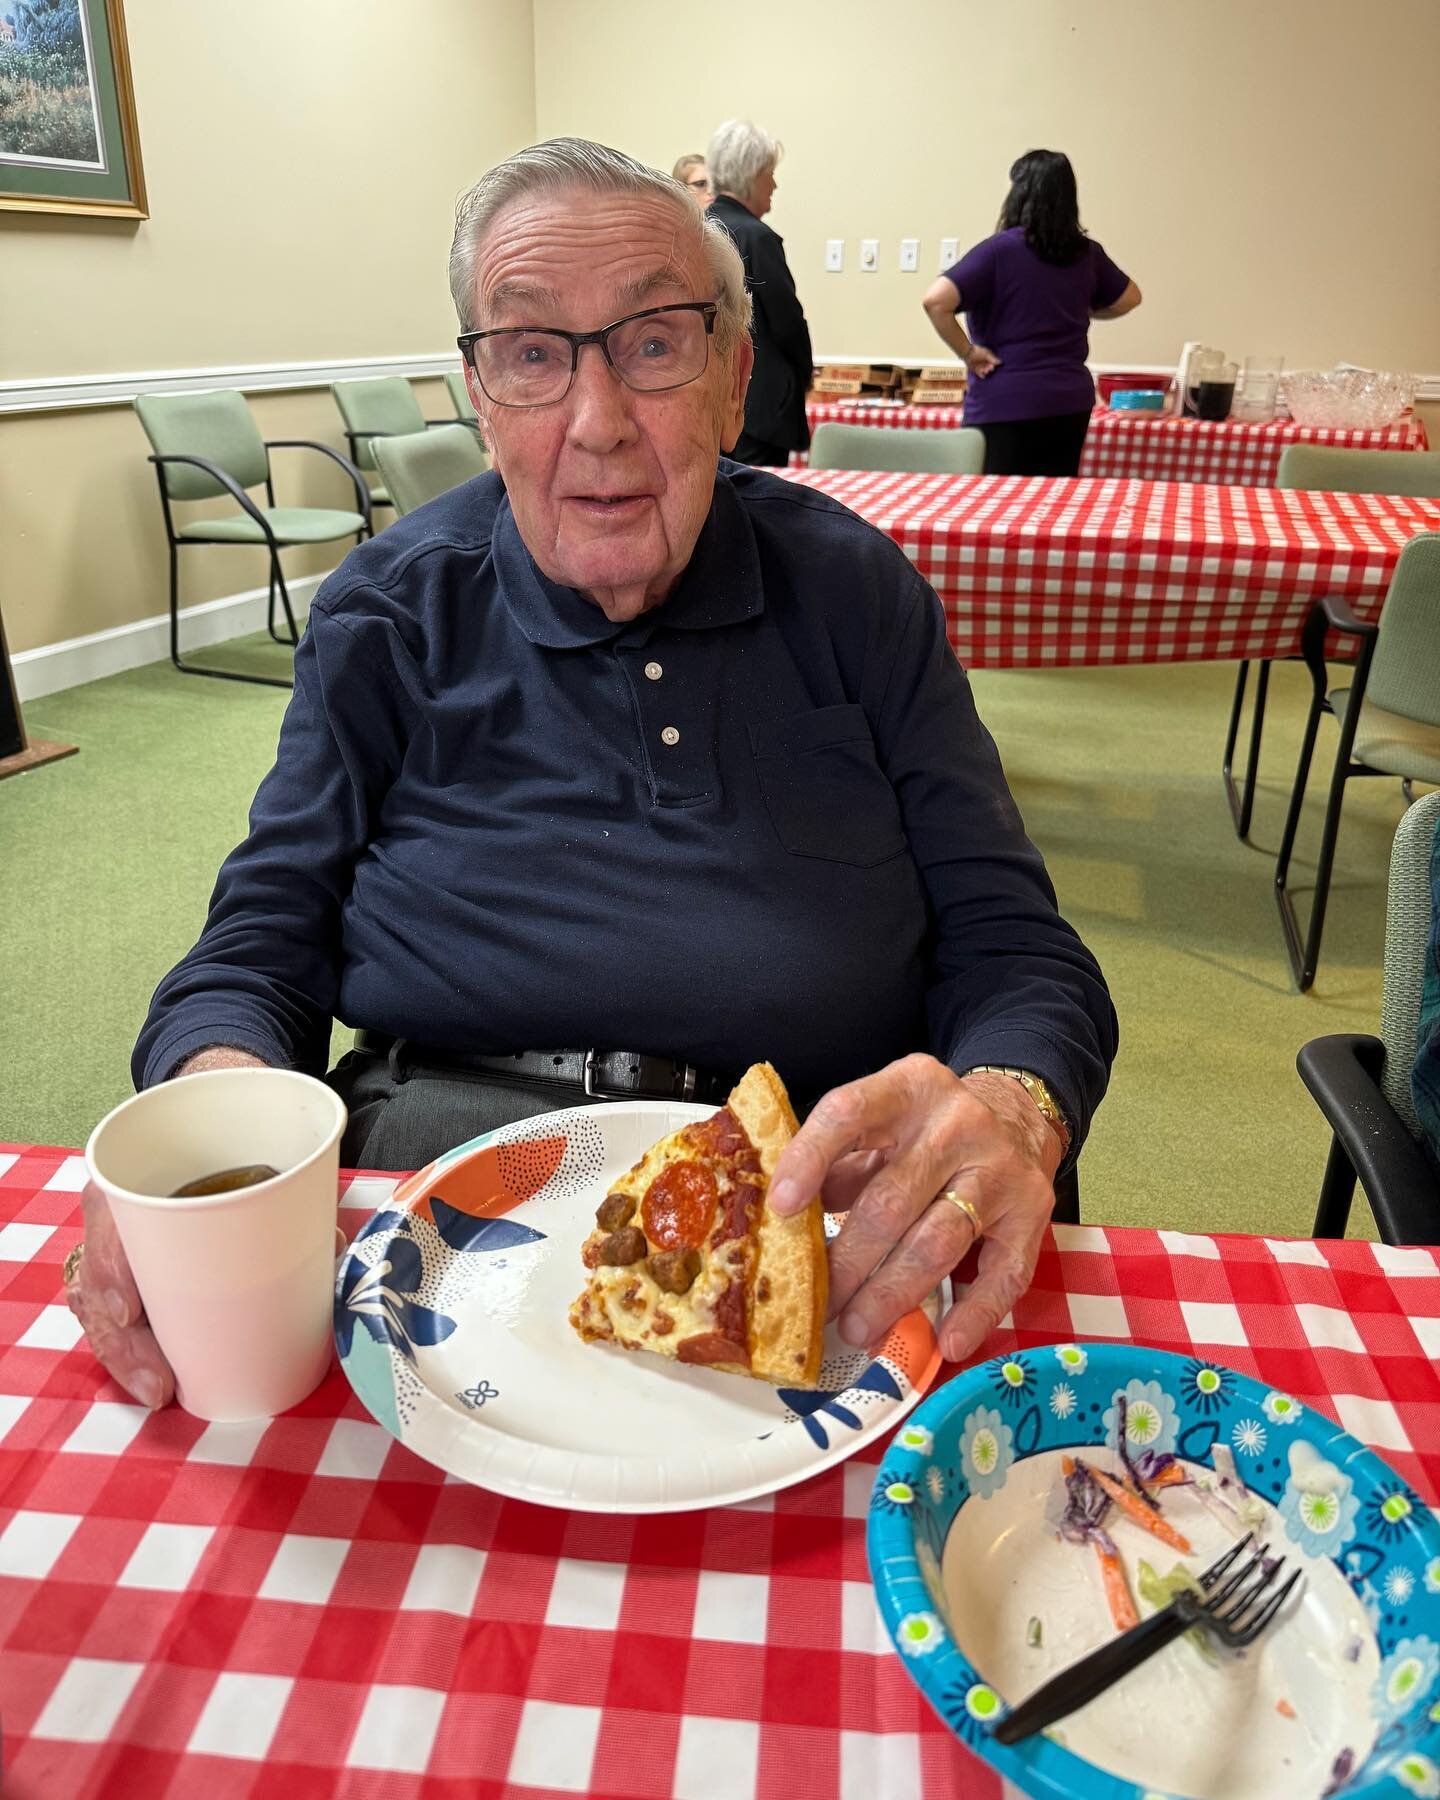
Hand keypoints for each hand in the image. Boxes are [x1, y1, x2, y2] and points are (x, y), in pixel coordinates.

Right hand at [64, 1047, 268, 1407]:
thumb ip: (291, 1190)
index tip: (129, 1313)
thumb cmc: (248, 1120)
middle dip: (125, 1341)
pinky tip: (148, 1379)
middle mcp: (123, 1203)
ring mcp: (124, 1232)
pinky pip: (116, 1306)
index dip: (111, 1272)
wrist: (231, 1096)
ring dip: (126, 1353)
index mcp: (145, 1168)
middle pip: (100, 1278)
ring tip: (159, 1391)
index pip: (110, 1223)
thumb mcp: (265, 1140)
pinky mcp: (138, 1258)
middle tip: (161, 1385)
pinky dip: (130, 1344)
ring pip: (100, 1301)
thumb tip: (338, 1246)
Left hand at [768, 1054, 1061, 1363]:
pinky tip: (946, 1341)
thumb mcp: (881, 1124)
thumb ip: (838, 1163)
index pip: (849, 1113)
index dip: (810, 1160)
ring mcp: (1000, 1168)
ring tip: (859, 1327)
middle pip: (892, 1200)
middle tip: (819, 1304)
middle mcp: (958, 1122)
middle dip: (849, 1261)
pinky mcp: (1033, 1211)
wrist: (1017, 1113)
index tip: (781, 1208)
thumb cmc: (926, 1129)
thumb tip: (785, 1221)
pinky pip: (1004, 1272)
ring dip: (894, 1292)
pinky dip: (975, 1312)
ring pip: (939, 1240)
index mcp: (908, 1087)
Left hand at [965, 345, 1000, 377]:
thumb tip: (1000, 362)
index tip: (992, 365)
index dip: (994, 365)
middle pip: (990, 368)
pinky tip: (983, 375)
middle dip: (990, 369)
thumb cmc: (978, 352)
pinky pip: (981, 375)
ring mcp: (982, 367)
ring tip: (984, 370)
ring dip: (986, 372)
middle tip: (988, 368)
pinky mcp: (977, 370)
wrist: (968, 353)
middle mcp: (986, 363)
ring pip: (986, 372)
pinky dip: (982, 376)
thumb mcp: (987, 354)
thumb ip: (993, 359)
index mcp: (990, 358)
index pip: (994, 364)